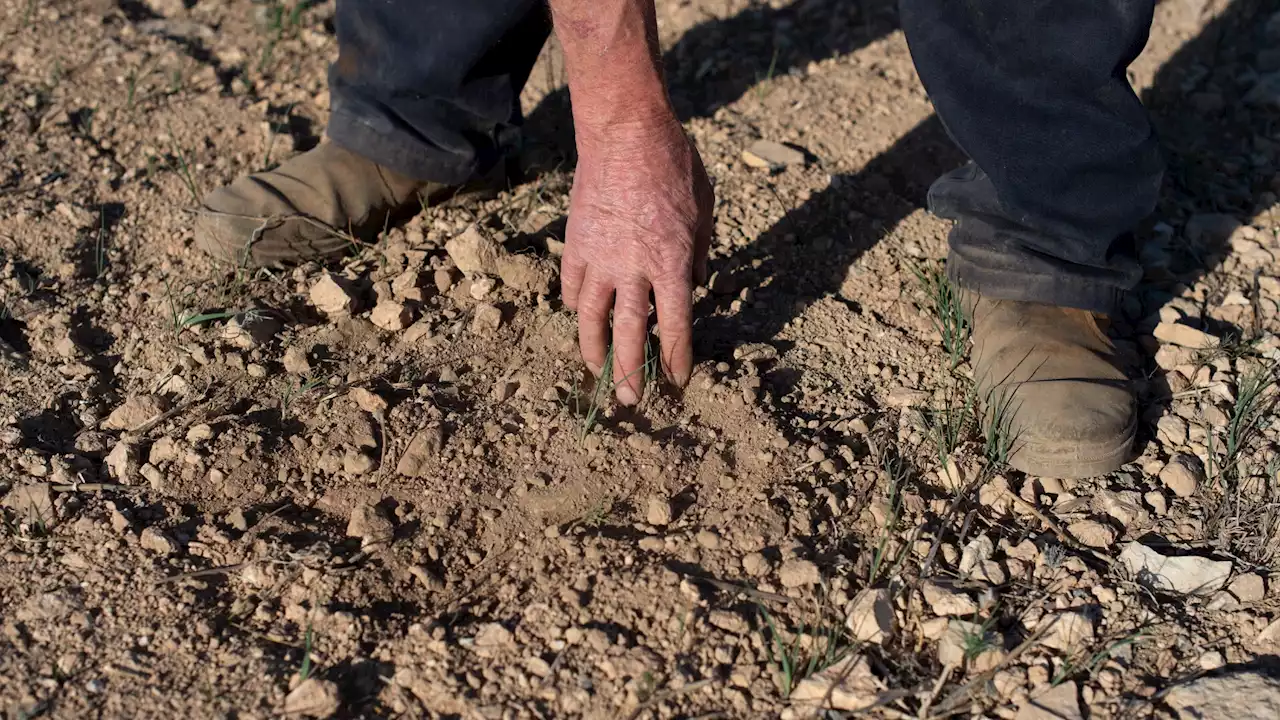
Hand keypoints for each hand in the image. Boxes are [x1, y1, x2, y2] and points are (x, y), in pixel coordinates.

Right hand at [560, 118, 713, 404]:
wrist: (626, 132)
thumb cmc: (674, 166)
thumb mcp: (705, 212)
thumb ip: (699, 255)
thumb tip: (693, 287)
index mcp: (672, 263)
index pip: (675, 327)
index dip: (676, 359)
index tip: (678, 380)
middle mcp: (634, 269)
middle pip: (629, 335)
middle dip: (631, 373)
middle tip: (630, 401)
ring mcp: (599, 258)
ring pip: (591, 319)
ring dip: (594, 351)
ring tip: (597, 372)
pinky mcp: (575, 244)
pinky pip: (573, 287)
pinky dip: (577, 306)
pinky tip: (582, 316)